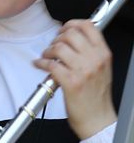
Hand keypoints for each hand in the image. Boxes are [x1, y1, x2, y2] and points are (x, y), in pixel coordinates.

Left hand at [33, 19, 115, 139]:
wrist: (98, 119)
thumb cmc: (97, 95)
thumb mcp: (102, 68)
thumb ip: (91, 51)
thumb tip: (73, 37)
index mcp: (103, 54)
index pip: (88, 26)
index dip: (72, 24)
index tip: (64, 28)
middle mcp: (94, 60)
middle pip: (70, 35)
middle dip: (57, 38)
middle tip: (53, 46)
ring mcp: (83, 71)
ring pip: (58, 48)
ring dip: (47, 51)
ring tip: (46, 56)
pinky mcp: (70, 82)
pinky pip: (50, 64)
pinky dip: (40, 62)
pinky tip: (39, 64)